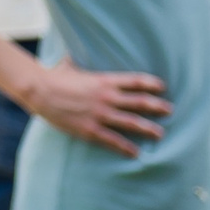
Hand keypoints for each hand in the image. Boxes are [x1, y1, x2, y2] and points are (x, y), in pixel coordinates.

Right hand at [18, 61, 171, 156]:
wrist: (40, 91)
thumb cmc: (54, 77)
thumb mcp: (70, 65)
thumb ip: (77, 63)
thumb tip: (72, 57)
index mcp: (104, 80)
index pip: (135, 81)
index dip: (151, 83)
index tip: (163, 87)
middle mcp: (107, 97)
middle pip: (139, 102)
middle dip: (157, 107)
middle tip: (170, 110)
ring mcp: (99, 114)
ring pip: (131, 122)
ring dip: (148, 128)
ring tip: (161, 134)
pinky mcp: (90, 129)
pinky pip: (113, 140)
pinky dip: (126, 147)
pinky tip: (136, 153)